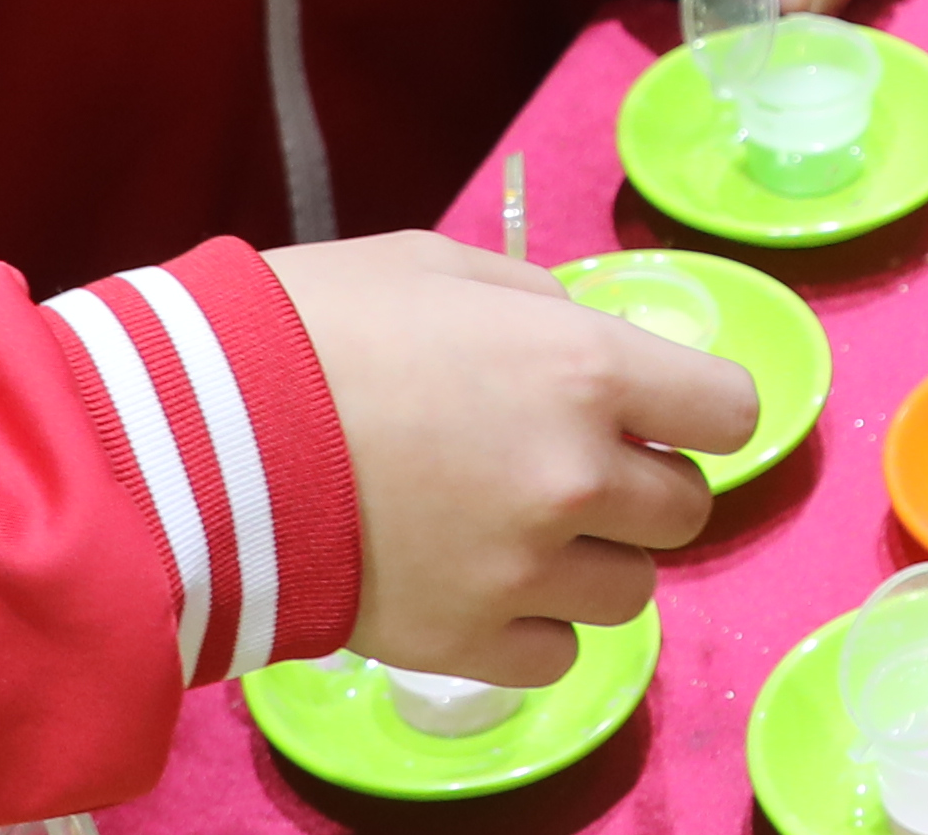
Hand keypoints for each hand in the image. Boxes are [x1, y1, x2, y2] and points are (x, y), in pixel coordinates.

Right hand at [267, 229, 758, 682]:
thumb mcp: (442, 269)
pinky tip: (480, 582)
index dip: (698, 410)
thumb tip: (589, 342)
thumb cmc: (316, 326)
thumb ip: (541, 309)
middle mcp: (573, 478)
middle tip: (565, 463)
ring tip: (515, 528)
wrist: (198, 431)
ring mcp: (521, 571)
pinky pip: (557, 657)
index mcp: (582, 370)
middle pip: (684, 509)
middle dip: (639, 484)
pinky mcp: (465, 643)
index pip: (729, 411)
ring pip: (630, 593)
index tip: (661, 411)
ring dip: (590, 561)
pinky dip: (532, 626)